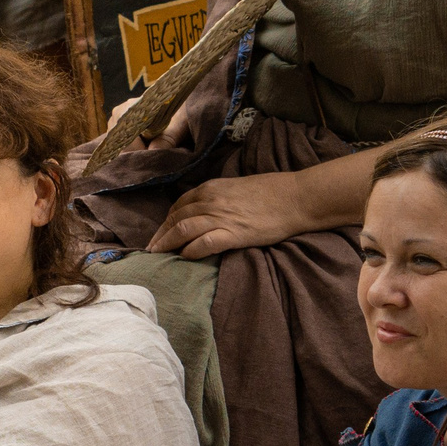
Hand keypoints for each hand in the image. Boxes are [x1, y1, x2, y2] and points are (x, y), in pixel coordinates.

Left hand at [147, 172, 310, 258]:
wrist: (295, 197)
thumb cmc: (271, 192)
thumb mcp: (237, 187)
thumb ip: (218, 197)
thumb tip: (204, 210)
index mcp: (211, 188)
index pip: (179, 205)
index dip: (166, 221)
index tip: (160, 233)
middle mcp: (211, 201)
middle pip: (176, 218)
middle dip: (160, 235)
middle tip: (151, 249)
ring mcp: (221, 217)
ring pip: (183, 230)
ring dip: (167, 244)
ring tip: (158, 256)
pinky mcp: (233, 233)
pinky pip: (203, 244)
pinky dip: (190, 251)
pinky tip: (184, 257)